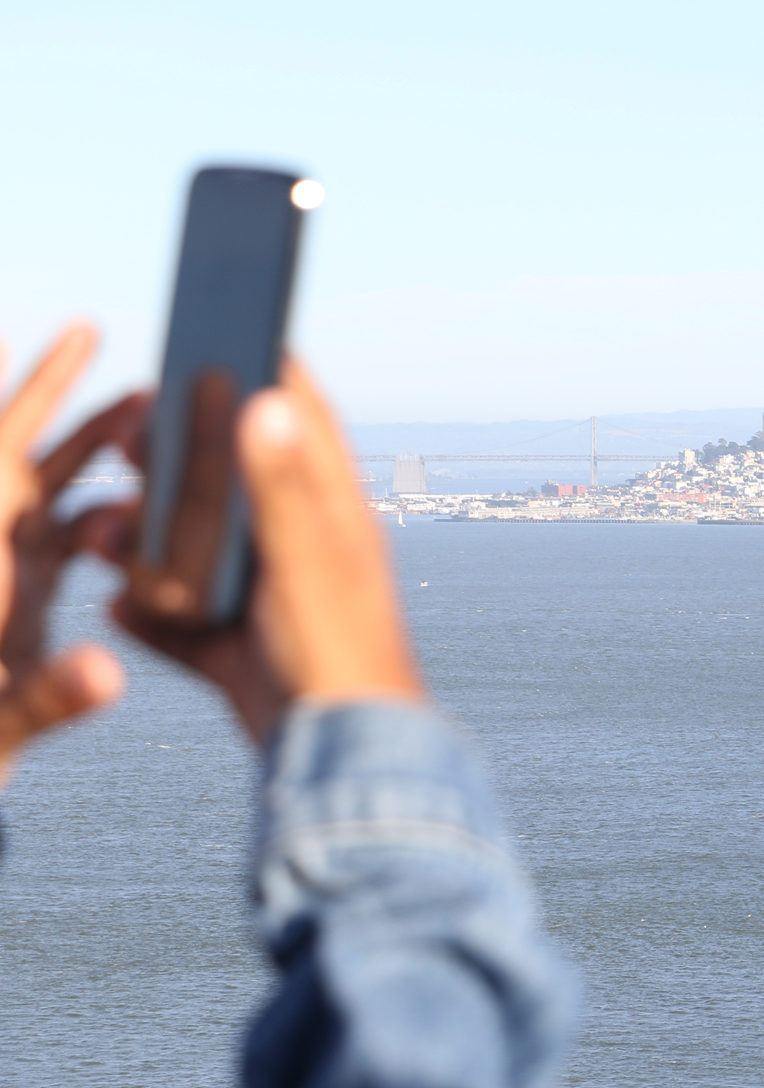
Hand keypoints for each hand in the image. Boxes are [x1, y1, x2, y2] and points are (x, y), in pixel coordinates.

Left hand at [0, 324, 130, 789]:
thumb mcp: (0, 727)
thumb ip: (53, 696)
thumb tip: (111, 673)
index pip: (4, 456)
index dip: (29, 392)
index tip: (59, 332)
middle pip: (25, 457)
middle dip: (65, 399)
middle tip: (104, 341)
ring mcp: (2, 578)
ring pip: (47, 492)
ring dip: (92, 451)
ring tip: (144, 412)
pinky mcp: (18, 602)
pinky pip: (60, 536)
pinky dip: (99, 509)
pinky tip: (138, 502)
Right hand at [109, 359, 424, 740]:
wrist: (339, 758)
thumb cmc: (340, 651)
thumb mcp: (306, 559)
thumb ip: (281, 486)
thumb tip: (265, 398)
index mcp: (332, 515)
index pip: (305, 425)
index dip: (266, 374)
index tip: (221, 329)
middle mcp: (301, 551)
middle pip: (234, 488)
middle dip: (178, 463)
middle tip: (130, 437)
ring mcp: (270, 602)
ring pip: (198, 556)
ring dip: (147, 545)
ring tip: (99, 536)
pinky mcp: (242, 654)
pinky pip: (185, 626)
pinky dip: (151, 617)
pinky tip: (114, 609)